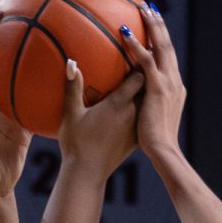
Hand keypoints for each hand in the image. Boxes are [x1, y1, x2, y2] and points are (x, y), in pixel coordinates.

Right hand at [57, 59, 141, 180]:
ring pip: (149, 102)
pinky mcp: (135, 140)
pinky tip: (140, 104)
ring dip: (149, 90)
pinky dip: (145, 107)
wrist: (87, 174)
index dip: (142, 60)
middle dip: (150, 71)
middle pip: (149, 86)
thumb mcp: (71, 114)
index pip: (139, 75)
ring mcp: (136, 127)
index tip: (141, 48)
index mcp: (118, 104)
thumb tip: (71, 62)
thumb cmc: (76, 144)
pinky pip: (144, 118)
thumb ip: (72, 88)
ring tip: (147, 78)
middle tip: (148, 56)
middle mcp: (132, 114)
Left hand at [119, 4, 185, 157]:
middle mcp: (174, 81)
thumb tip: (131, 100)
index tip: (155, 26)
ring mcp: (168, 83)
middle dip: (159, 25)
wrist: (163, 150)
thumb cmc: (153, 141)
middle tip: (150, 8)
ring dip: (152, 26)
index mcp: (174, 87)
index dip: (162, 40)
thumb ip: (144, 104)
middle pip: (167, 46)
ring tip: (142, 9)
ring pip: (161, 47)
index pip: (168, 58)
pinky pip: (146, 61)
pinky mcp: (158, 88)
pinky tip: (125, 34)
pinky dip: (136, 45)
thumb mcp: (150, 119)